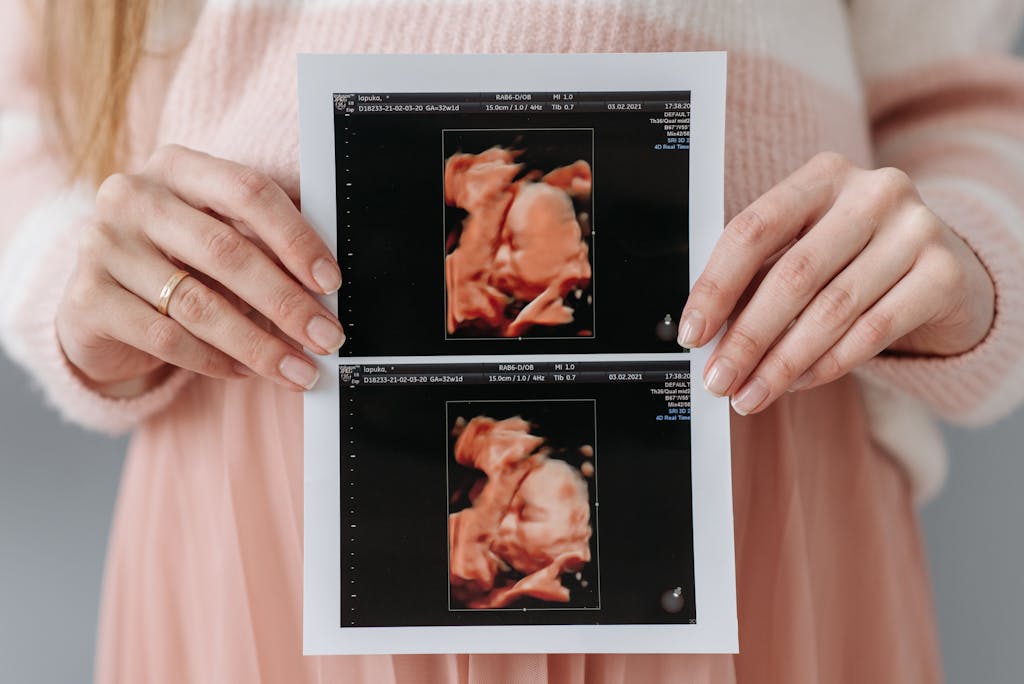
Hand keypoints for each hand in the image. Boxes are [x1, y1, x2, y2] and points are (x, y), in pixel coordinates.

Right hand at [56, 145, 343, 395]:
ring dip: (258, 343)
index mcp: (177, 167)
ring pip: (197, 303)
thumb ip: (265, 245)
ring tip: (297, 367)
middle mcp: (133, 196)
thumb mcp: (219, 238)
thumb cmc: (177, 263)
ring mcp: (103, 245)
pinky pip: (165, 337)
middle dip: (286, 302)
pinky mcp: (87, 298)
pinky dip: (213, 360)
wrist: (100, 303)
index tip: (330, 281)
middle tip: (325, 336)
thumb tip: (327, 288)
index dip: (296, 238)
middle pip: (226, 251)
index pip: (248, 191)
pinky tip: (246, 372)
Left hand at [677, 152, 994, 414]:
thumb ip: (759, 278)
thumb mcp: (806, 247)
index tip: (693, 332)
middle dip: (747, 337)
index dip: (717, 285)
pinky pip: (873, 331)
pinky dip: (828, 364)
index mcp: (823, 176)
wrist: (945, 267)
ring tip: (751, 394)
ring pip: (832, 309)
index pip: (754, 229)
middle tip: (719, 378)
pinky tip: (797, 383)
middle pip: (793, 274)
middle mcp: (873, 193)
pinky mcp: (944, 274)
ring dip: (782, 362)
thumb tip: (706, 333)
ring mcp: (915, 229)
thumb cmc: (856, 257)